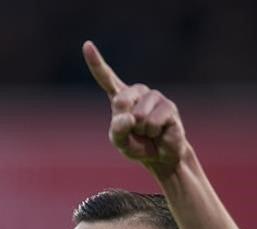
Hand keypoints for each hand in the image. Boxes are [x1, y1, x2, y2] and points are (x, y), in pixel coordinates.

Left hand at [83, 41, 187, 177]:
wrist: (161, 155)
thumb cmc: (138, 145)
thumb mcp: (120, 142)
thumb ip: (118, 131)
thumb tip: (129, 118)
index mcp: (121, 96)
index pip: (106, 77)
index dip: (96, 62)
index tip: (87, 45)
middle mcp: (137, 92)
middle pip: (120, 101)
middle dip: (125, 123)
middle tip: (136, 131)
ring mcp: (154, 97)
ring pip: (138, 115)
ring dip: (141, 130)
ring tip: (148, 132)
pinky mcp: (168, 106)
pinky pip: (152, 122)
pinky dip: (152, 133)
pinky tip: (159, 132)